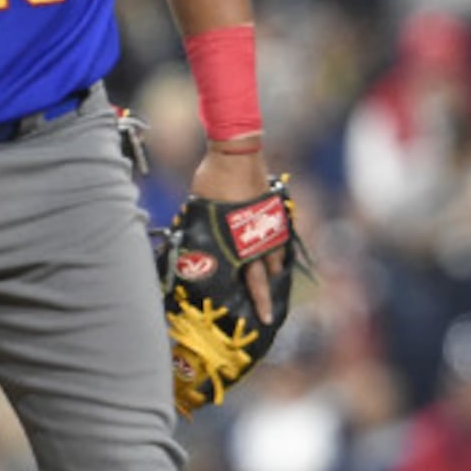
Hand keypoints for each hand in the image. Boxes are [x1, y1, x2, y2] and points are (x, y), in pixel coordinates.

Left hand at [189, 145, 283, 318]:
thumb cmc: (212, 180)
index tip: (265, 318)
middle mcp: (259, 236)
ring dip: (271, 267)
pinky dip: (273, 244)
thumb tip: (195, 248)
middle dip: (267, 293)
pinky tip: (270, 250)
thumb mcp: (201, 210)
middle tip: (267, 310)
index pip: (254, 280)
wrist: (236, 152)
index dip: (260, 301)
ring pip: (274, 253)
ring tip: (270, 278)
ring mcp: (269, 221)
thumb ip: (204, 232)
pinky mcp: (272, 207)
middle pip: (267, 272)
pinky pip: (275, 234)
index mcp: (241, 241)